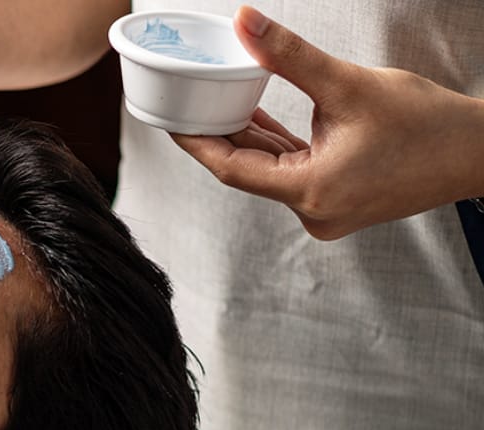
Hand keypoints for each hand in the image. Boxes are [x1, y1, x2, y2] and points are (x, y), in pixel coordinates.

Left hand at [172, 5, 483, 239]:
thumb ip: (289, 57)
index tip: (169, 121)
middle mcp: (311, 212)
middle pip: (248, 169)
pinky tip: (255, 117)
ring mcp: (323, 211)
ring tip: (214, 104)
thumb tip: (246, 23)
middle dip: (218, 134)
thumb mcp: (349, 84)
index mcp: (308, 192)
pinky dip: (276, 145)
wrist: (479, 153)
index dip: (195, 142)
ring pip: (270, 169)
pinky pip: (292, 171)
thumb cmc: (427, 126)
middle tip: (185, 105)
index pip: (230, 168)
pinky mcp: (336, 201)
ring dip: (248, 137)